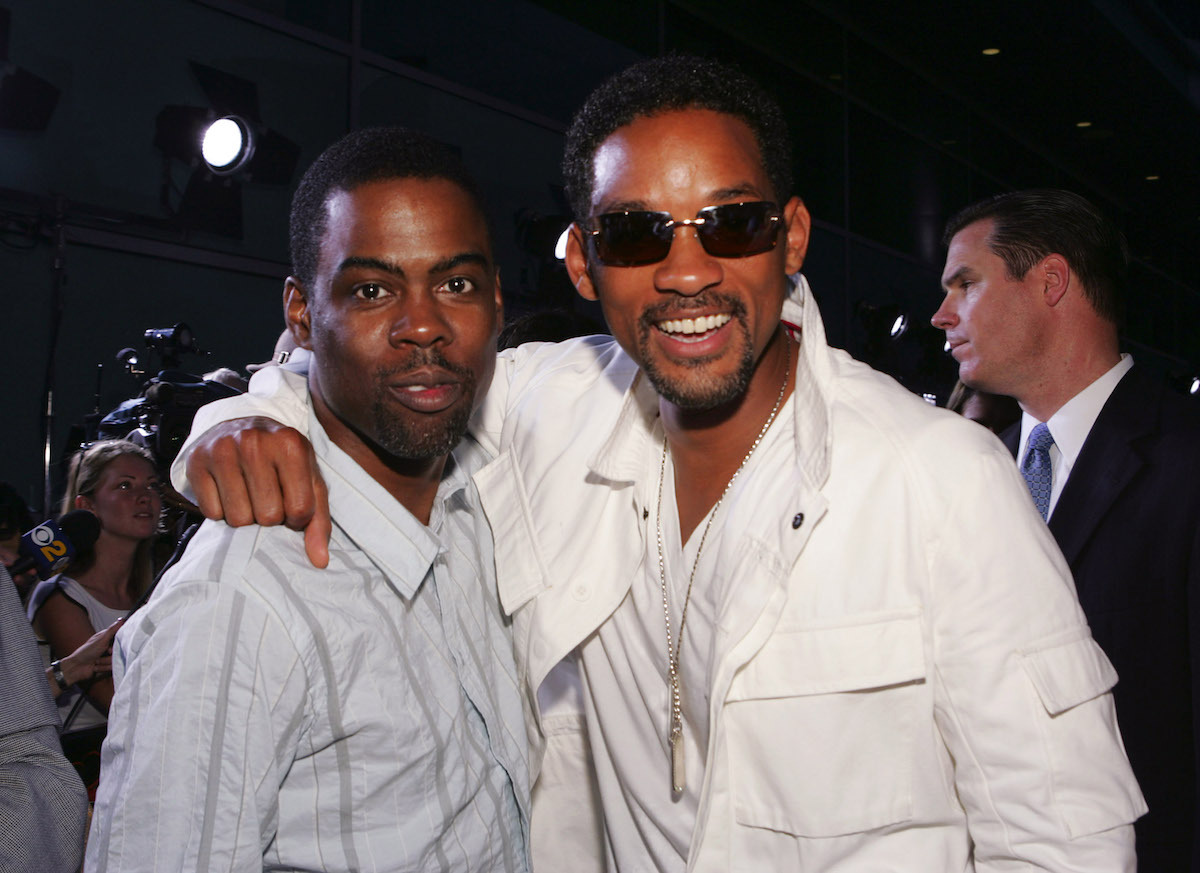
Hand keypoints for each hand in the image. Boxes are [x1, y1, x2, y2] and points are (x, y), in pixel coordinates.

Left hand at [58, 618, 122, 686]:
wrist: (76, 668)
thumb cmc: (86, 652)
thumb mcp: (101, 639)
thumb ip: (112, 630)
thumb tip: (122, 619)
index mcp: (108, 638)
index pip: (121, 639)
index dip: (118, 644)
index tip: (110, 647)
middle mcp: (109, 647)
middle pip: (120, 651)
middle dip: (110, 655)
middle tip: (104, 653)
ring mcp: (108, 658)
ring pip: (116, 661)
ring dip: (105, 662)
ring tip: (96, 661)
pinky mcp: (107, 667)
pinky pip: (112, 669)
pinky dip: (103, 668)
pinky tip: (96, 667)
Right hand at [187, 416, 329, 567]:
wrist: (242, 423)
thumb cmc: (282, 459)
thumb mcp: (309, 480)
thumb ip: (319, 520)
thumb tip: (319, 561)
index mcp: (291, 445)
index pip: (300, 509)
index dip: (298, 518)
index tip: (292, 504)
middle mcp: (255, 443)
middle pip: (267, 517)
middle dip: (271, 518)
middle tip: (268, 499)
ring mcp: (222, 450)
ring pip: (238, 519)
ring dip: (246, 517)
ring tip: (250, 496)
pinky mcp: (196, 462)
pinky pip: (211, 513)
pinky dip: (222, 511)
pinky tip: (228, 492)